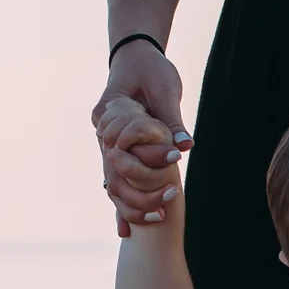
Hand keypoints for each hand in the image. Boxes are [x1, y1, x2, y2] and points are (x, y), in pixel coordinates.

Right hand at [94, 41, 192, 236]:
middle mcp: (102, 130)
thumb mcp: (165, 90)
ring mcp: (106, 142)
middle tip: (157, 216)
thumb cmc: (152, 69)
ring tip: (137, 230)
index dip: (140, 163)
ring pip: (112, 178)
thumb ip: (172, 121)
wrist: (137, 57)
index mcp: (109, 112)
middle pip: (112, 169)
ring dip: (125, 203)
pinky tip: (123, 231)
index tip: (165, 179)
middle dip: (132, 195)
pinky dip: (121, 202)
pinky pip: (116, 178)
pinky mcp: (116, 149)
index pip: (120, 145)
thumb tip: (186, 146)